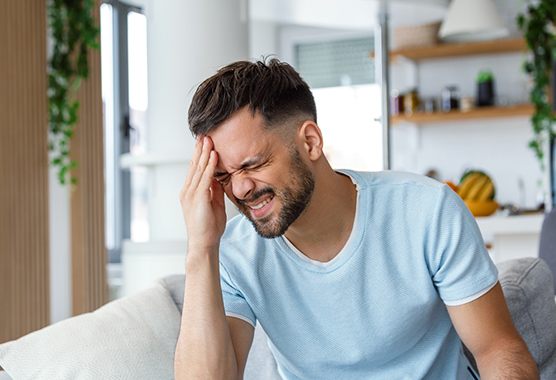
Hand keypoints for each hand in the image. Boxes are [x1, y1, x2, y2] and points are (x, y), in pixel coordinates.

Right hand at [180, 136, 226, 251]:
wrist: (204, 243)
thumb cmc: (209, 227)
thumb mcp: (214, 203)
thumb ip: (214, 189)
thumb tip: (219, 177)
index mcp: (190, 191)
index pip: (195, 168)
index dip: (199, 153)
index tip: (204, 140)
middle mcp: (188, 190)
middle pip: (194, 164)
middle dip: (200, 148)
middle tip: (204, 133)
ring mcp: (190, 194)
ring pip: (198, 168)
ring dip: (204, 152)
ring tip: (209, 139)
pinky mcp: (197, 199)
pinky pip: (205, 178)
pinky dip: (210, 166)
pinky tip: (213, 155)